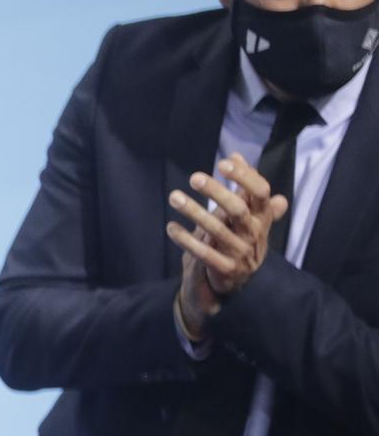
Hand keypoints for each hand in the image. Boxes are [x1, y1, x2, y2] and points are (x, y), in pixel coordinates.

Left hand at [169, 154, 287, 331]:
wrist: (237, 280)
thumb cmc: (240, 238)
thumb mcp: (247, 214)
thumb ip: (243, 187)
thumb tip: (236, 155)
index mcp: (263, 217)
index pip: (261, 192)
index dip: (245, 176)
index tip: (224, 162)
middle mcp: (255, 234)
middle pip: (238, 208)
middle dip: (216, 191)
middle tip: (194, 177)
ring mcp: (242, 253)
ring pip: (217, 230)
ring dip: (194, 211)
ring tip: (174, 197)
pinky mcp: (226, 269)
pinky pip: (203, 253)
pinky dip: (186, 239)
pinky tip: (171, 227)